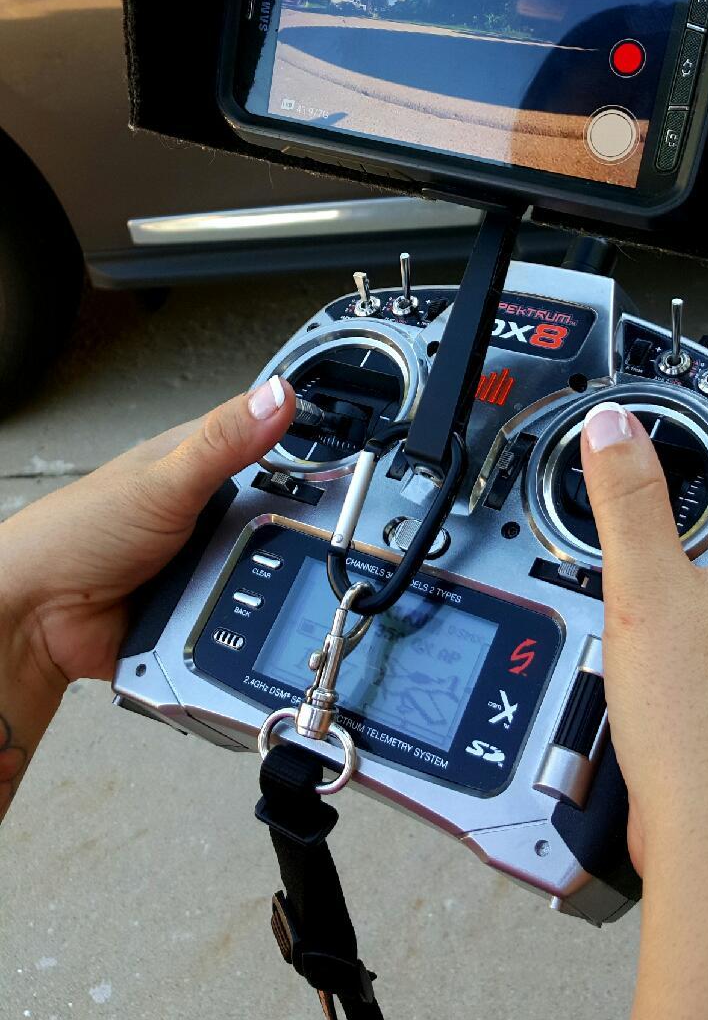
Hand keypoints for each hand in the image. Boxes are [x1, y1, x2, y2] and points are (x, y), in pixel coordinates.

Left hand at [0, 376, 294, 695]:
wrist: (36, 620)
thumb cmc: (76, 535)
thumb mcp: (163, 480)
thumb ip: (225, 440)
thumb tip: (280, 394)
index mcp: (198, 461)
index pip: (274, 444)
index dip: (316, 451)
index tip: (360, 463)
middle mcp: (205, 510)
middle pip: (282, 515)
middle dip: (297, 532)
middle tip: (320, 539)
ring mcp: (205, 561)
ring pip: (268, 570)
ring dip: (271, 583)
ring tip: (270, 584)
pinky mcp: (202, 611)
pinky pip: (244, 619)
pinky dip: (248, 624)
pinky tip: (252, 625)